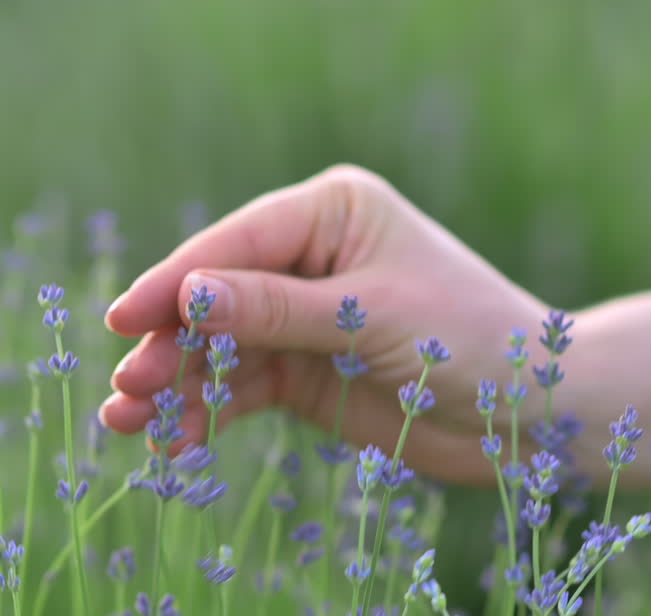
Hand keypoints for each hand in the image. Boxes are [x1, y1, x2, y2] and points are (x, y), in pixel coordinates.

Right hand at [98, 165, 545, 484]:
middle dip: (171, 341)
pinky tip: (172, 440)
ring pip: (222, 345)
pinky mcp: (305, 370)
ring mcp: (304, 316)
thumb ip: (276, 310)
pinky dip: (208, 411)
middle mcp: (311, 255)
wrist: (528, 411)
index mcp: (332, 211)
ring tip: (127, 421)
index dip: (176, 281)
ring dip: (177, 382)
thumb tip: (185, 295)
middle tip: (127, 387)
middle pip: (218, 295)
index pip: (238, 242)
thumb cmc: (468, 338)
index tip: (122, 318)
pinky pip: (243, 387)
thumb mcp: (369, 317)